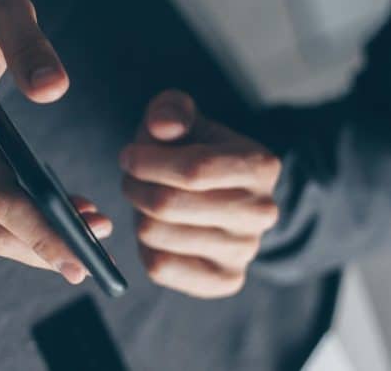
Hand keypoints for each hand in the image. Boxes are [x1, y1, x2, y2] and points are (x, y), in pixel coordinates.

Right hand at [0, 0, 109, 282]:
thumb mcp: (6, 7)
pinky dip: (18, 218)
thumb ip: (30, 49)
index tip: (81, 256)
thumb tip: (56, 91)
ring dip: (32, 238)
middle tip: (96, 259)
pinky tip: (59, 212)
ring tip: (89, 235)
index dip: (40, 232)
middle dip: (42, 247)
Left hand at [119, 90, 279, 297]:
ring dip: (137, 214)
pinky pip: (161, 267)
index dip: (147, 161)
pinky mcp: (226, 280)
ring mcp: (246, 250)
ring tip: (146, 201)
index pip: (194, 169)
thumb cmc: (192, 149)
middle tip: (131, 178)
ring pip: (157, 234)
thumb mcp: (184, 118)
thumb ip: (170, 110)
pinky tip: (157, 230)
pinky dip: (145, 247)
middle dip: (135, 187)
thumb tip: (164, 126)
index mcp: (260, 165)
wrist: (218, 195)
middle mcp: (261, 211)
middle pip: (168, 205)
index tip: (128, 156)